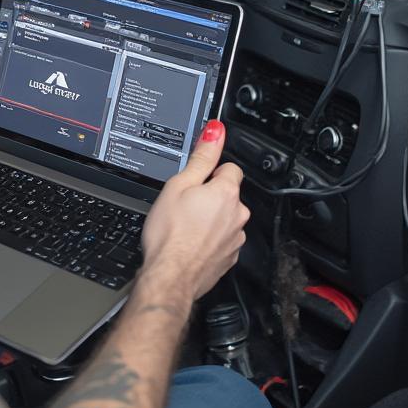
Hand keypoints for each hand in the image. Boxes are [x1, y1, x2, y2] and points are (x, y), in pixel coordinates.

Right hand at [139, 121, 249, 301]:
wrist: (170, 276)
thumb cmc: (170, 234)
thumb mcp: (179, 185)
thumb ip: (202, 157)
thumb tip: (216, 131)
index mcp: (226, 192)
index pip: (230, 168)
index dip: (211, 171)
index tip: (197, 179)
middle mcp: (238, 215)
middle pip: (228, 195)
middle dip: (210, 196)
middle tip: (185, 204)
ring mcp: (236, 238)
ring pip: (226, 218)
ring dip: (211, 219)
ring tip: (186, 226)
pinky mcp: (229, 257)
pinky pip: (223, 240)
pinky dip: (210, 239)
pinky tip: (190, 242)